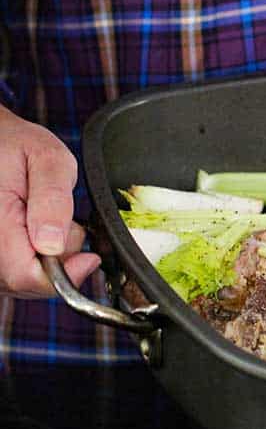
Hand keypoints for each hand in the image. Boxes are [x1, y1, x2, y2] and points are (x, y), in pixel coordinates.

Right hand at [0, 106, 99, 297]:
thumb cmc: (15, 145)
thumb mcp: (48, 159)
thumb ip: (53, 201)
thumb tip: (52, 245)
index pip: (25, 276)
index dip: (64, 274)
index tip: (89, 256)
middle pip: (24, 283)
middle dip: (58, 264)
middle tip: (66, 226)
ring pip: (19, 281)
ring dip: (45, 261)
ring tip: (47, 223)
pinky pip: (12, 273)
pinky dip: (33, 259)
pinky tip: (38, 233)